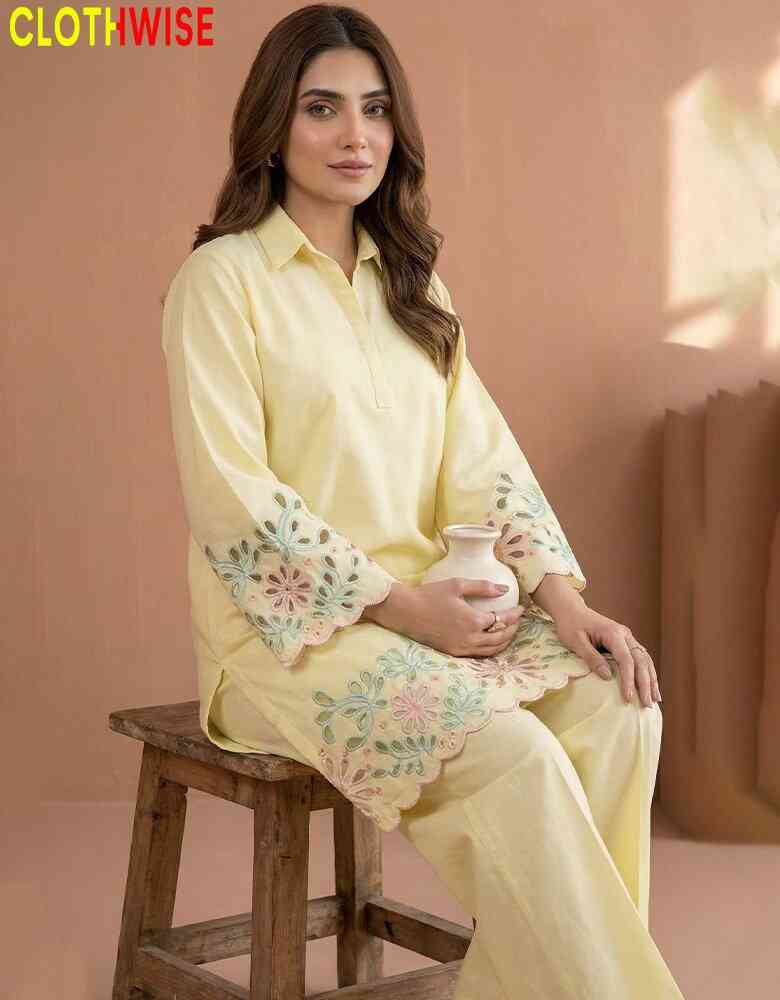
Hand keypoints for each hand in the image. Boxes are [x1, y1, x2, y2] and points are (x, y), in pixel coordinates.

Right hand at [361, 579, 524, 658]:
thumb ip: (483, 587)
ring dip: (504, 641)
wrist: (405, 612)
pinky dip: (490, 649)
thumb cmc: (430, 595)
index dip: (515, 614)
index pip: (503, 620)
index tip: (522, 607)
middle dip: (513, 629)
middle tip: (518, 620)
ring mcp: (461, 648)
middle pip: (500, 638)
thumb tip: (504, 590)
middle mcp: (470, 639)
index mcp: (473, 621)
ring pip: (491, 650)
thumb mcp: (457, 584)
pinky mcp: (453, 653)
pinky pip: (478, 654)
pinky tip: (491, 641)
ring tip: (509, 631)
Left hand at [552, 604, 661, 707]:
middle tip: (647, 705)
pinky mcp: (626, 642)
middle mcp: (625, 634)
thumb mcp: (575, 641)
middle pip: (641, 661)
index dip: (628, 680)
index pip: (626, 660)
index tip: (627, 698)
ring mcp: (627, 638)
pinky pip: (641, 658)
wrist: (572, 610)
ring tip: (655, 699)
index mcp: (613, 633)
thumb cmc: (570, 625)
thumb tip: (608, 677)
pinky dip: (647, 672)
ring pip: (645, 659)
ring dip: (651, 679)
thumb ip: (591, 657)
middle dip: (646, 684)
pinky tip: (650, 686)